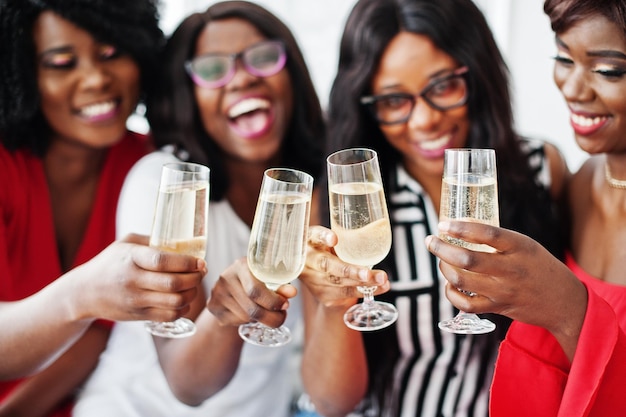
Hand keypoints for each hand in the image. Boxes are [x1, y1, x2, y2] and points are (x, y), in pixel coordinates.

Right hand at [71, 233, 205, 322]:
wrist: (84, 293)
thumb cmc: (109, 263)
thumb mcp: (125, 244)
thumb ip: (150, 241)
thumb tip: (181, 240)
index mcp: (132, 259)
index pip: (163, 261)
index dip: (186, 262)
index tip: (200, 261)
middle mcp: (134, 280)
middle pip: (174, 283)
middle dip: (195, 278)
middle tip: (201, 271)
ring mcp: (136, 300)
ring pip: (175, 301)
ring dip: (192, 293)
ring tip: (194, 285)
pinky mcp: (139, 315)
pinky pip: (169, 316)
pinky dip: (183, 309)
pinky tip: (184, 300)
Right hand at [206, 257, 296, 327]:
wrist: (232, 284)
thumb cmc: (256, 280)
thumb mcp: (268, 279)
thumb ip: (280, 285)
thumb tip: (292, 293)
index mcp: (241, 265)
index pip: (256, 290)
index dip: (273, 302)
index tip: (285, 306)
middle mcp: (226, 277)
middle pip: (252, 309)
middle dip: (272, 317)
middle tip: (282, 317)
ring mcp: (217, 292)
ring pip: (246, 317)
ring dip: (260, 319)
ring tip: (264, 311)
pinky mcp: (212, 306)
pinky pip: (235, 321)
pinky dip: (247, 321)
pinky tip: (248, 311)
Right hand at [300, 225, 389, 307]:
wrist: (318, 276)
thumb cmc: (330, 251)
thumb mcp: (333, 240)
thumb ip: (347, 237)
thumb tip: (379, 228)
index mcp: (310, 241)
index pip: (314, 236)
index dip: (323, 237)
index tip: (334, 239)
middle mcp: (308, 260)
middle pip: (326, 265)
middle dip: (348, 270)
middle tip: (367, 273)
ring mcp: (313, 279)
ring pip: (337, 282)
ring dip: (361, 282)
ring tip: (381, 279)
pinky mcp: (322, 294)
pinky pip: (344, 293)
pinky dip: (364, 290)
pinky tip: (380, 287)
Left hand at [424, 221, 586, 336]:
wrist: (564, 302)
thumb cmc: (539, 267)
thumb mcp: (525, 246)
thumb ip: (498, 241)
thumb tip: (460, 229)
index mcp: (520, 246)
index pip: (487, 233)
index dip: (461, 228)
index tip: (443, 224)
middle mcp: (511, 268)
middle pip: (468, 259)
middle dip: (442, 248)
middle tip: (430, 240)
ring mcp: (503, 290)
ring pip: (462, 280)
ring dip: (444, 268)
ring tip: (441, 259)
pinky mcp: (498, 308)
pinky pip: (466, 304)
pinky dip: (451, 293)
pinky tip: (449, 284)